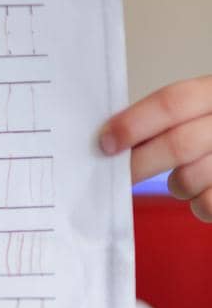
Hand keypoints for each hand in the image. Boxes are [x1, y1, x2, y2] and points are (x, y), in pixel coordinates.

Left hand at [100, 74, 211, 218]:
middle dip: (140, 164)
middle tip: (120, 176)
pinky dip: (196, 203)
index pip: (173, 103)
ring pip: (189, 178)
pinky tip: (202, 192)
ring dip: (175, 184)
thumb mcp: (200, 110)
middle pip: (178, 144)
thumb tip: (111, 140)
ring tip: (181, 178)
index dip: (134, 124)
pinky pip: (206, 205)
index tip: (106, 143)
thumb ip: (167, 118)